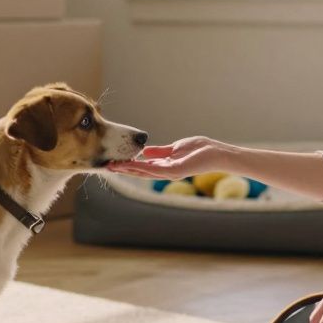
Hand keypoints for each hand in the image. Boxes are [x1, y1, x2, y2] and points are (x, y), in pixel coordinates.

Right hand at [106, 136, 234, 180]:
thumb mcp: (174, 149)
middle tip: (106, 167)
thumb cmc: (200, 150)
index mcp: (164, 166)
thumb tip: (144, 152)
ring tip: (113, 166)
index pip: (142, 167)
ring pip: (144, 172)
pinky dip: (141, 167)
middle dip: (123, 169)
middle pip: (140, 172)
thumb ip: (159, 152)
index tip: (113, 162)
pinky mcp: (175, 171)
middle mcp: (164, 172)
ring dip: (128, 169)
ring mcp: (169, 172)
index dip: (127, 165)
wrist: (216, 152)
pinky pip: (155, 169)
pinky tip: (130, 164)